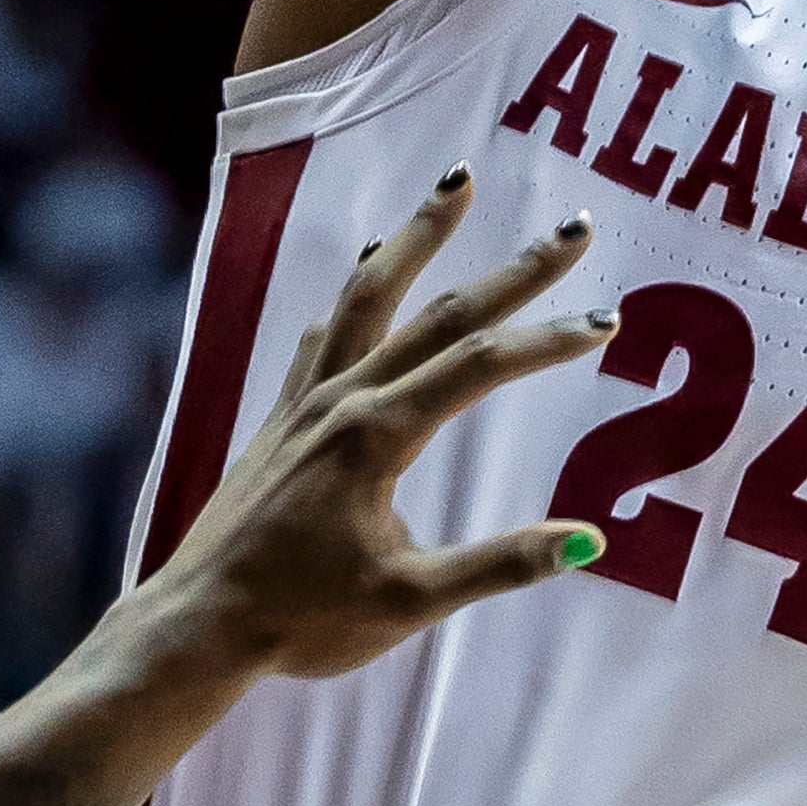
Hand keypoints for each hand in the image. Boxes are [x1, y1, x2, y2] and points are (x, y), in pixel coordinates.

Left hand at [143, 172, 613, 679]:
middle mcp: (342, 398)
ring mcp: (307, 399)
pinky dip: (355, 288)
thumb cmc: (302, 618)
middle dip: (514, 271)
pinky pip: (323, 329)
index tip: (606, 320)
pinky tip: (367, 268)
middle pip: (441, 314)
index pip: (480, 367)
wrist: (201, 621)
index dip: (548, 340)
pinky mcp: (282, 414)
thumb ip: (497, 565)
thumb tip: (587, 541)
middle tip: (573, 229)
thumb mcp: (410, 603)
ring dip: (419, 237)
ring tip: (456, 184)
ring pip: (369, 295)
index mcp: (378, 436)